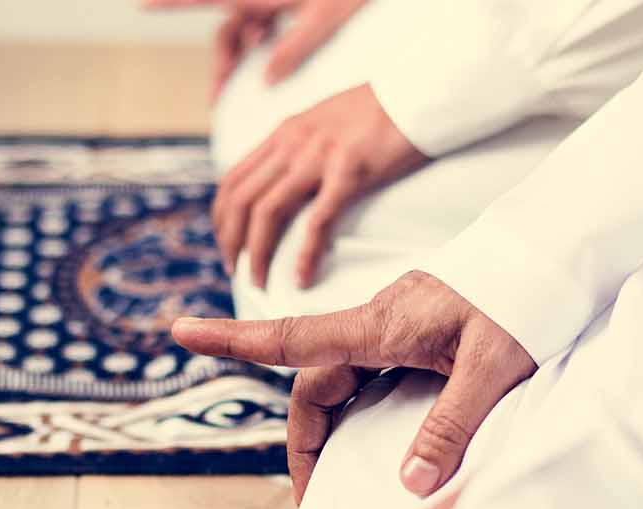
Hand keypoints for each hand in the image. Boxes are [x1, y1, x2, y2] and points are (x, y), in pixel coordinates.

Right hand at [142, 0, 368, 99]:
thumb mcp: (326, 17)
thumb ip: (294, 47)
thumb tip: (267, 80)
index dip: (170, 2)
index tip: (140, 6)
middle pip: (228, 26)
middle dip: (222, 60)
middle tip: (218, 96)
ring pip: (244, 26)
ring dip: (241, 54)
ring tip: (240, 86)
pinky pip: (263, 21)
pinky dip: (261, 40)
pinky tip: (270, 57)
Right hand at [173, 271, 534, 500]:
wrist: (564, 253)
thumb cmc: (529, 300)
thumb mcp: (494, 368)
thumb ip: (451, 425)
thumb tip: (411, 481)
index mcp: (382, 325)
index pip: (291, 336)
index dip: (233, 341)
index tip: (179, 332)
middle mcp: (379, 324)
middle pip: (317, 384)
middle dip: (305, 440)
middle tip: (313, 498)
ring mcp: (399, 328)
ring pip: (345, 383)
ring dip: (335, 428)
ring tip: (342, 478)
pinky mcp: (422, 333)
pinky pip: (375, 378)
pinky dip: (365, 412)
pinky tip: (386, 440)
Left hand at [215, 83, 426, 289]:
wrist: (420, 90)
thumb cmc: (381, 108)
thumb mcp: (325, 118)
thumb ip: (301, 144)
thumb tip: (288, 174)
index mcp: (284, 133)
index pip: (233, 180)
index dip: (222, 218)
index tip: (227, 245)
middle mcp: (292, 144)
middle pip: (241, 200)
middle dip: (231, 241)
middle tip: (234, 272)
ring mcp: (319, 157)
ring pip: (267, 212)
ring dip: (257, 253)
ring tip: (259, 283)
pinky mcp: (350, 172)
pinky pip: (317, 221)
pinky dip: (305, 254)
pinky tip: (301, 279)